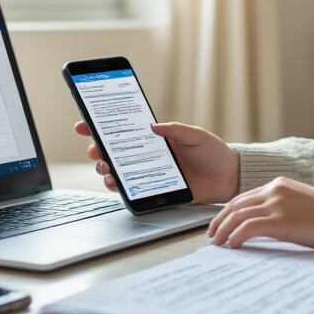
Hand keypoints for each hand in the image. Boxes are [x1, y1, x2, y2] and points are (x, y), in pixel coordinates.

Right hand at [73, 121, 239, 203]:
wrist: (228, 177)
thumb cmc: (214, 153)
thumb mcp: (196, 135)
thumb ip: (175, 129)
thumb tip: (152, 124)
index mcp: (155, 138)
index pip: (125, 130)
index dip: (102, 127)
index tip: (85, 124)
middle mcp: (148, 155)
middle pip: (115, 151)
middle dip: (98, 149)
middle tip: (94, 149)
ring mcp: (150, 173)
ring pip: (118, 170)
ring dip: (105, 168)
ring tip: (104, 167)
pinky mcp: (155, 189)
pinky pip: (131, 188)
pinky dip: (118, 186)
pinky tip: (114, 182)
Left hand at [207, 177, 313, 250]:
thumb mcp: (301, 206)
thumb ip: (281, 209)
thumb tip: (262, 227)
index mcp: (280, 184)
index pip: (244, 197)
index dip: (228, 212)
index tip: (220, 224)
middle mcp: (275, 190)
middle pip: (236, 205)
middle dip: (220, 221)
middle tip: (212, 236)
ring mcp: (277, 204)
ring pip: (238, 215)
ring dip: (224, 230)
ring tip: (217, 244)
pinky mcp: (280, 221)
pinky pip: (247, 228)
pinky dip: (235, 237)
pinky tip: (232, 246)